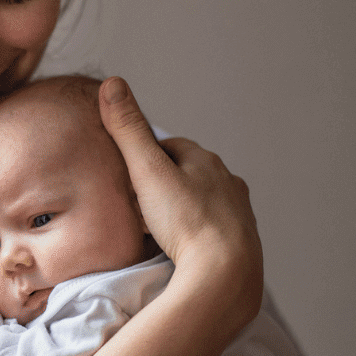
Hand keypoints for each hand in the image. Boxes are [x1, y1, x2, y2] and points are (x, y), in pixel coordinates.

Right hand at [98, 77, 263, 337]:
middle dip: (166, 182)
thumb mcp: (147, 171)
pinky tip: (183, 247)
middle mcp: (228, 181)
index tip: (127, 173)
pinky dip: (198, 232)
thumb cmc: (184, 221)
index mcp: (205, 160)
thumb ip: (128, 130)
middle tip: (138, 202)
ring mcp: (238, 212)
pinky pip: (214, 229)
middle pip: (189, 173)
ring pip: (204, 201)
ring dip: (183, 208)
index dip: (146, 156)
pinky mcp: (243, 242)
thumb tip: (112, 82)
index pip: (171, 146)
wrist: (225, 274)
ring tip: (159, 227)